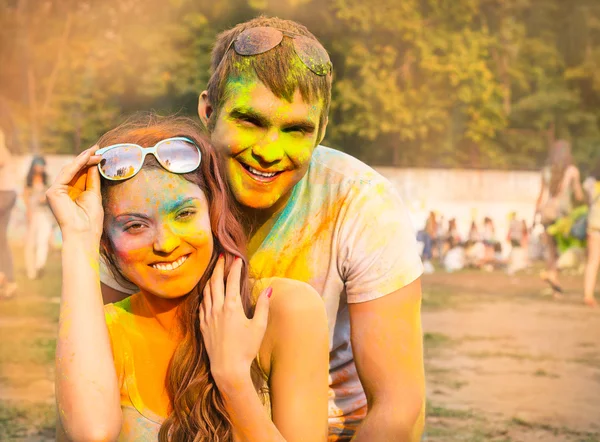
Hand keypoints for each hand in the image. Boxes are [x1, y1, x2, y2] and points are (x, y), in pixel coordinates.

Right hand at [46, 147, 102, 242]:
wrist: (84, 233)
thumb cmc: (91, 219)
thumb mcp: (94, 195)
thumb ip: (92, 180)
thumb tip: (95, 164)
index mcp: (71, 192)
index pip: (79, 173)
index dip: (89, 162)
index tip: (100, 153)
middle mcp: (61, 190)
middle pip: (74, 170)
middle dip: (86, 158)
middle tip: (98, 148)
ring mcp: (55, 191)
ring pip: (70, 170)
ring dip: (83, 160)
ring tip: (96, 152)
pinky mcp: (53, 192)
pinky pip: (66, 174)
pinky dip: (77, 165)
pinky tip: (87, 158)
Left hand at [199, 256, 269, 386]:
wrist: (227, 369)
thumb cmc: (246, 348)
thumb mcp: (259, 327)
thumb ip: (263, 306)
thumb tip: (268, 289)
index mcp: (231, 306)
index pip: (232, 280)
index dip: (235, 268)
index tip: (237, 258)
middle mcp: (217, 308)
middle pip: (215, 281)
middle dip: (219, 267)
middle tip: (222, 257)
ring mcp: (208, 317)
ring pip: (206, 292)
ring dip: (210, 279)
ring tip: (214, 271)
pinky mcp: (203, 325)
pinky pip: (202, 304)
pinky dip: (205, 294)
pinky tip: (207, 293)